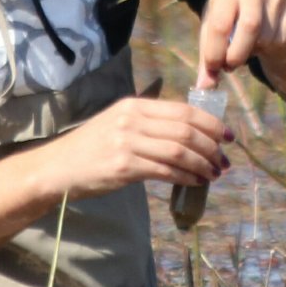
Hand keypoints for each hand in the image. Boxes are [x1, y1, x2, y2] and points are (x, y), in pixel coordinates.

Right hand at [47, 96, 229, 200]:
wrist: (58, 167)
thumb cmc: (92, 146)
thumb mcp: (119, 121)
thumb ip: (150, 120)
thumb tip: (190, 128)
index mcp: (134, 105)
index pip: (183, 111)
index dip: (210, 123)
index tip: (227, 136)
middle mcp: (132, 120)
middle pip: (186, 130)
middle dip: (212, 146)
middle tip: (225, 159)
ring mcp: (127, 143)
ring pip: (179, 151)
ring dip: (203, 163)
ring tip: (215, 172)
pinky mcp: (124, 167)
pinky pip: (165, 171)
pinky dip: (186, 176)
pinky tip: (197, 181)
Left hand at [198, 0, 285, 84]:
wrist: (265, 11)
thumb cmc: (231, 25)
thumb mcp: (216, 38)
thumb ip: (209, 63)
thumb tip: (204, 88)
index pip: (219, 23)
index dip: (215, 50)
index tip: (213, 68)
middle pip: (250, 26)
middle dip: (238, 53)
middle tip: (230, 67)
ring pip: (267, 35)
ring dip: (253, 50)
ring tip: (247, 48)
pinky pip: (282, 38)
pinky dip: (270, 48)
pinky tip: (263, 43)